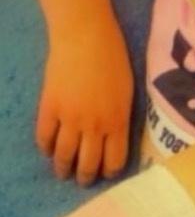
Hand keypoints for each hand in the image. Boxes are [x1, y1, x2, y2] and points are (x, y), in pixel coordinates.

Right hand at [35, 16, 133, 186]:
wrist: (85, 36)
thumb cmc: (113, 59)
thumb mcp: (128, 92)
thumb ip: (121, 117)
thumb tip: (115, 136)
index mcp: (117, 122)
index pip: (114, 160)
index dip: (109, 171)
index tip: (106, 174)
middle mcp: (94, 126)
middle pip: (88, 163)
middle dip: (86, 177)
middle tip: (83, 180)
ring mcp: (69, 118)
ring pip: (64, 155)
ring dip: (63, 168)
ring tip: (62, 173)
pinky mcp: (49, 107)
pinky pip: (44, 136)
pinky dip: (45, 148)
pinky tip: (48, 150)